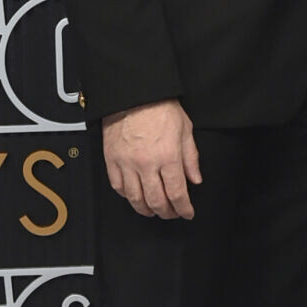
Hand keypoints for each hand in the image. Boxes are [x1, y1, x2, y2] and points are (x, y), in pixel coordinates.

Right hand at [101, 99, 201, 219]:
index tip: (187, 212)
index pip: (177, 194)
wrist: (135, 93)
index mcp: (168, 156)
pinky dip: (126, 196)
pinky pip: (117, 186)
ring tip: (153, 210)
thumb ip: (191, 158)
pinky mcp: (112, 159)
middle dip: (167, 213)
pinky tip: (134, 196)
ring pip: (135, 198)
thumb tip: (195, 178)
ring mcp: (127, 163)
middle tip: (172, 213)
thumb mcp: (186, 130)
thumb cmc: (160, 106)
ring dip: (146, 209)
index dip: (183, 209)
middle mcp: (147, 163)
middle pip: (156, 201)